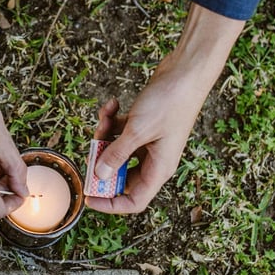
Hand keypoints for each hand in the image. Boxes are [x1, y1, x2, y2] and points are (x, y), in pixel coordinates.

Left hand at [87, 3, 245, 213]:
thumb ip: (116, 155)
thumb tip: (99, 176)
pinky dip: (112, 120)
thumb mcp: (137, 131)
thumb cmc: (170, 102)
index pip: (133, 200)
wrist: (186, 71)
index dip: (110, 203)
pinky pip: (121, 131)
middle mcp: (155, 159)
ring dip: (105, 135)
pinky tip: (113, 104)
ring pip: (117, 150)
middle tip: (91, 148)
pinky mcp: (144, 126)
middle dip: (102, 162)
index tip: (88, 197)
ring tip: (105, 117)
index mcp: (159, 169)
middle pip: (121, 175)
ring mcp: (149, 142)